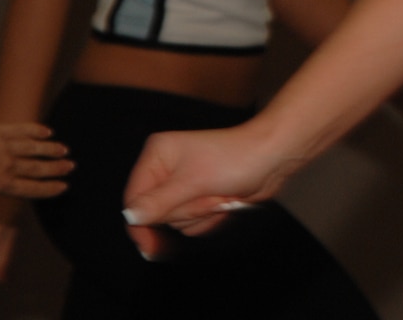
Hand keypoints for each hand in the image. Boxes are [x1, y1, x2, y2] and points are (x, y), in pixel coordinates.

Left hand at [0, 119, 70, 197]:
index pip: (30, 189)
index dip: (48, 188)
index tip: (63, 187)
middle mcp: (6, 168)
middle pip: (38, 169)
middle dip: (56, 169)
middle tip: (71, 167)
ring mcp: (6, 148)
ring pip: (35, 149)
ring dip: (52, 150)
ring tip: (65, 150)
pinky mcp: (1, 131)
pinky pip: (24, 131)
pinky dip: (36, 130)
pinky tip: (47, 131)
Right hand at [121, 119, 295, 257]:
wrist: (272, 159)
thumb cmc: (236, 159)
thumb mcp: (193, 182)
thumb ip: (159, 202)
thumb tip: (130, 217)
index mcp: (158, 155)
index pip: (134, 198)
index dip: (140, 224)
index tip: (150, 248)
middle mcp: (167, 169)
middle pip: (156, 214)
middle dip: (184, 213)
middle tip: (207, 197)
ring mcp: (183, 184)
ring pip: (176, 222)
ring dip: (199, 216)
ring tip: (218, 196)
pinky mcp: (200, 197)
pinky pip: (193, 223)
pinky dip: (209, 219)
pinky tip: (224, 202)